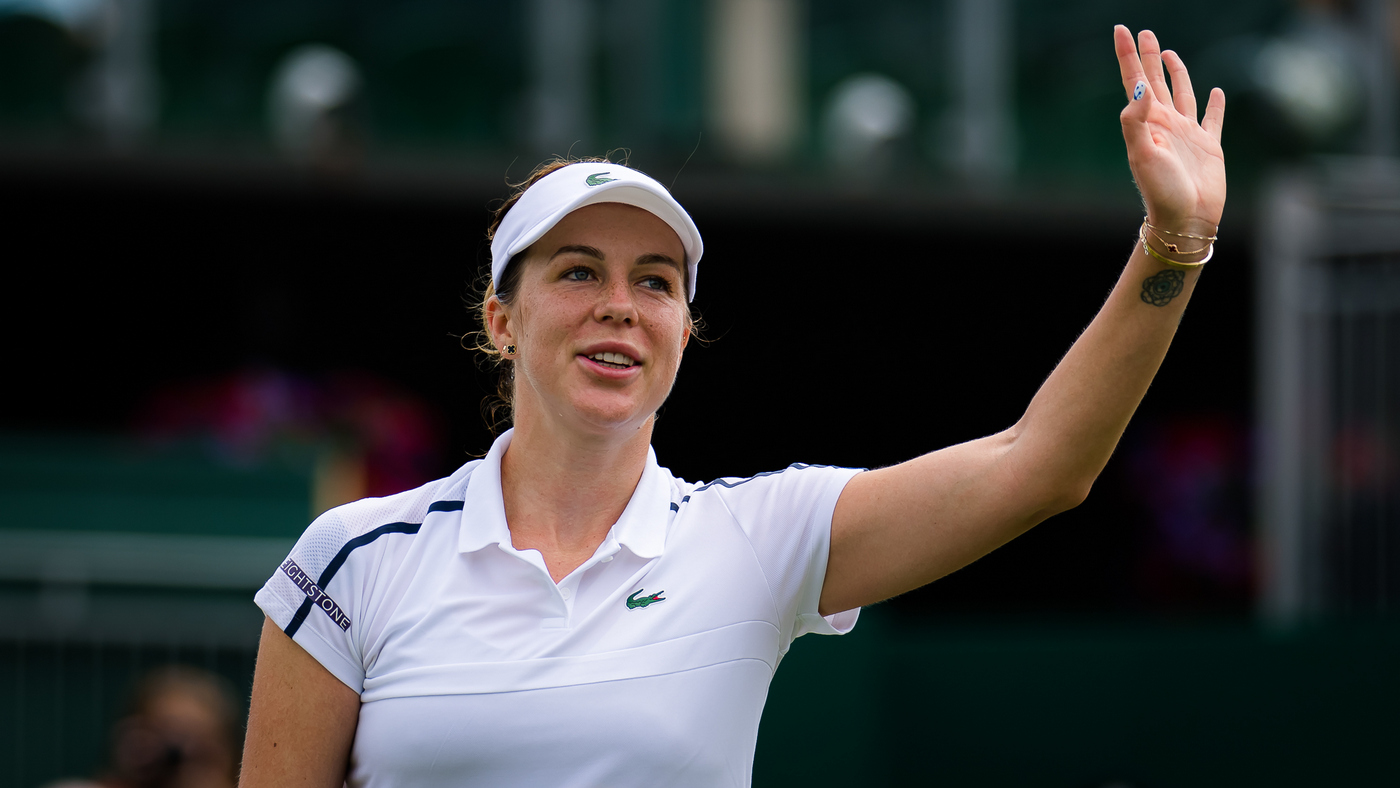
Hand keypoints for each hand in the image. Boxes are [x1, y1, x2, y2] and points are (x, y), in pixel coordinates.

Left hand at [1114, 25, 1225, 234]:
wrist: (1185, 219)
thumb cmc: (1160, 191)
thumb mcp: (1141, 154)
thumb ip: (1136, 121)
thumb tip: (1139, 87)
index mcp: (1146, 123)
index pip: (1134, 81)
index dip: (1127, 55)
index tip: (1121, 30)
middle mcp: (1165, 124)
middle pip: (1155, 81)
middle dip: (1149, 56)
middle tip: (1144, 33)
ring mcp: (1187, 134)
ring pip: (1182, 93)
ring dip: (1176, 73)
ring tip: (1170, 53)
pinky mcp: (1209, 146)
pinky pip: (1212, 119)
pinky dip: (1215, 104)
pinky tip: (1217, 92)